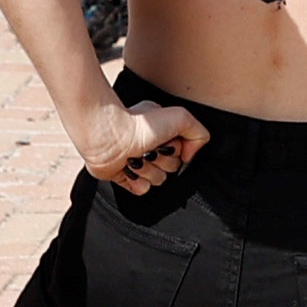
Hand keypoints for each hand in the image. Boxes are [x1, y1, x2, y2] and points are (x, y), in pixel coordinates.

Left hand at [79, 98, 209, 194]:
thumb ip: (198, 134)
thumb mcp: (181, 117)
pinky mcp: (126, 176)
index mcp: (163, 130)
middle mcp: (151, 146)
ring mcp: (138, 162)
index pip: (183, 151)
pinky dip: (136, 181)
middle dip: (162, 160)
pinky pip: (142, 190)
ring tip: (136, 157)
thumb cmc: (139, 123)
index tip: (167, 141)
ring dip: (148, 170)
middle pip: (172, 168)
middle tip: (149, 149)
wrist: (108, 136)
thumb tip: (189, 156)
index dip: (177, 149)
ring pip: (157, 180)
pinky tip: (129, 168)